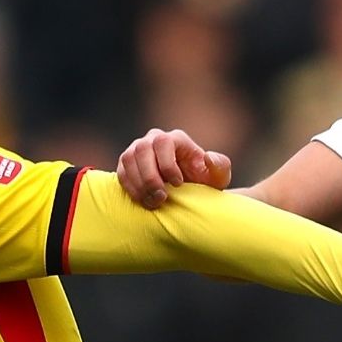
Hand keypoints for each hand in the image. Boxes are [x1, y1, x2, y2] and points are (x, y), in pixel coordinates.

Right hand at [116, 129, 232, 207]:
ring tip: (154, 202)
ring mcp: (137, 150)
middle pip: (142, 150)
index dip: (168, 164)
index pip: (164, 142)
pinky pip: (121, 172)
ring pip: (129, 160)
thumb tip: (208, 157)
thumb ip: (220, 166)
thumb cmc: (205, 184)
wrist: (188, 194)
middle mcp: (154, 139)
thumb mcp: (218, 177)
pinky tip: (144, 201)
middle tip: (162, 198)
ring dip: (139, 183)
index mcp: (176, 139)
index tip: (179, 184)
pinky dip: (130, 188)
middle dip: (151, 176)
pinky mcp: (126, 165)